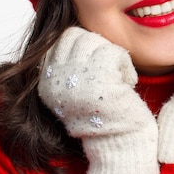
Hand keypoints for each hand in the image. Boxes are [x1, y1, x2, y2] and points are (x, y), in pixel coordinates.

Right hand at [38, 26, 158, 173]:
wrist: (121, 144)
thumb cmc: (104, 116)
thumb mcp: (77, 90)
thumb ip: (70, 65)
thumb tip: (72, 29)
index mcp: (46, 82)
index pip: (62, 39)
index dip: (85, 46)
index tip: (98, 68)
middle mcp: (55, 80)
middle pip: (76, 35)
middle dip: (97, 47)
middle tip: (109, 70)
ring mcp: (75, 79)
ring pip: (95, 41)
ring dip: (112, 56)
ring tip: (118, 78)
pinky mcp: (98, 80)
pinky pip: (114, 52)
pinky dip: (125, 65)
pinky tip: (127, 84)